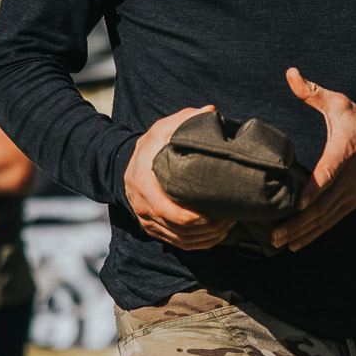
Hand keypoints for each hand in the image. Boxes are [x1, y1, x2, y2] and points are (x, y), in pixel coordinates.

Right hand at [125, 106, 235, 250]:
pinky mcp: (155, 229)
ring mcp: (149, 222)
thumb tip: (209, 110)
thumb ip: (184, 120)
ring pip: (182, 240)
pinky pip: (179, 244)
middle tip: (230, 218)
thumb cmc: (149, 147)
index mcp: (144, 185)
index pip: (169, 211)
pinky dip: (200, 243)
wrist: (125, 166)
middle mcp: (144, 208)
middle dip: (208, 228)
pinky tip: (217, 235)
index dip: (193, 217)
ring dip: (207, 237)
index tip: (215, 212)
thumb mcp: (162, 129)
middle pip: (180, 230)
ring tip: (228, 225)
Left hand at [270, 69, 355, 251]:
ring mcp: (352, 193)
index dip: (314, 190)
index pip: (328, 174)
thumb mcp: (340, 103)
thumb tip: (290, 73)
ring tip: (279, 243)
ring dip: (303, 233)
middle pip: (322, 205)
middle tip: (274, 235)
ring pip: (326, 218)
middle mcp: (349, 178)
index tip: (298, 204)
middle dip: (298, 223)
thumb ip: (313, 92)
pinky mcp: (352, 201)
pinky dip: (315, 233)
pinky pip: (332, 220)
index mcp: (345, 153)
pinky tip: (297, 243)